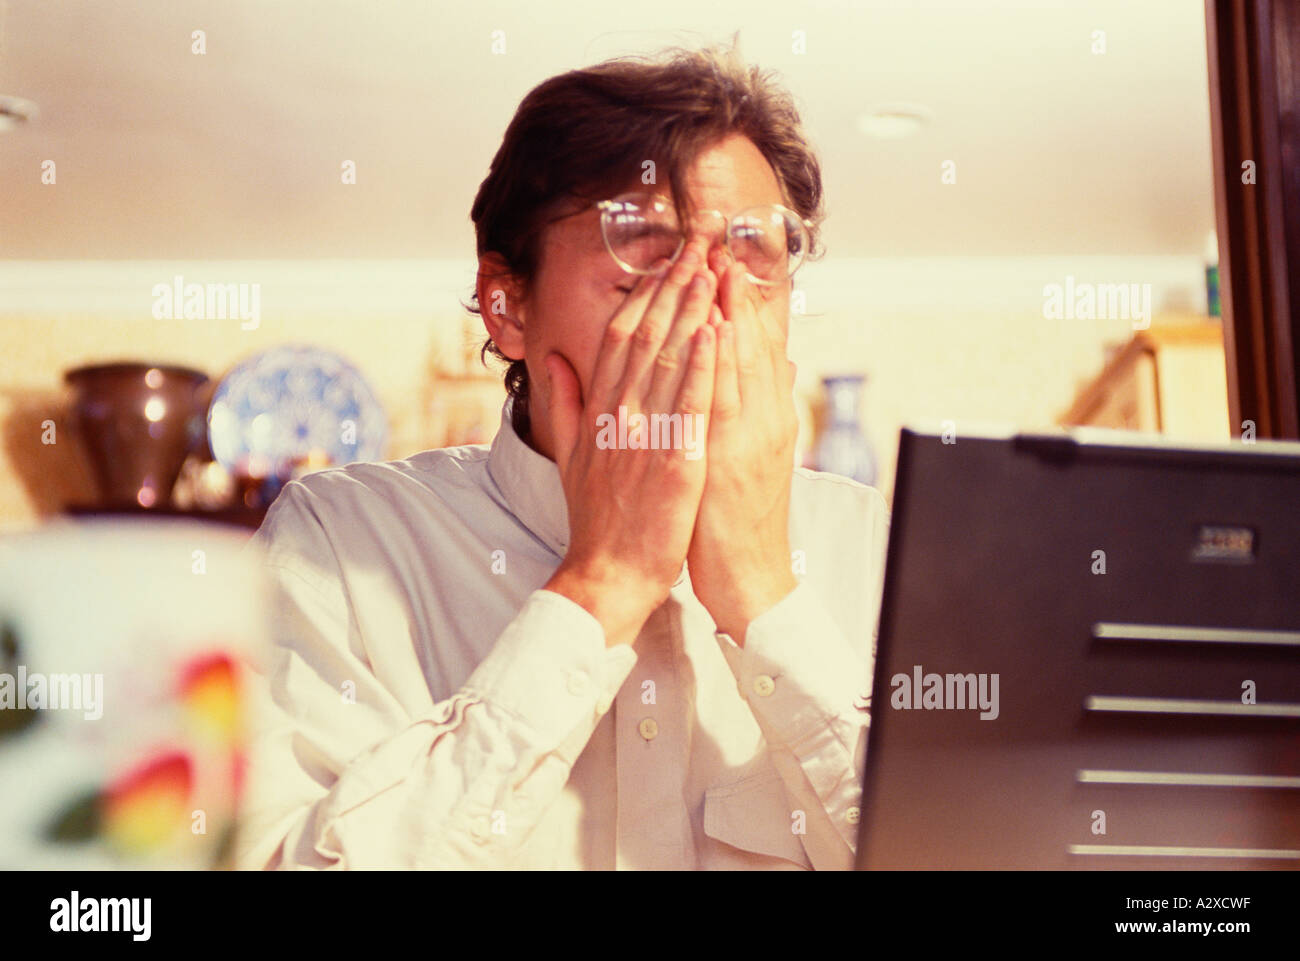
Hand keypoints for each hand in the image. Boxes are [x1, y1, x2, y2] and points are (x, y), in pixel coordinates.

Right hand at [543, 237, 718, 646]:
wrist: (605, 573)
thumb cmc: (596, 520)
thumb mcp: (569, 455)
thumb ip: (562, 404)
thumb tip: (553, 360)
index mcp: (598, 412)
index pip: (620, 339)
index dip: (645, 296)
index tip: (666, 263)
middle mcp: (618, 415)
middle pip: (645, 336)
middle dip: (673, 287)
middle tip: (697, 245)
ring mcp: (645, 437)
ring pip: (667, 360)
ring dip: (691, 310)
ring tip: (710, 269)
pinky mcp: (673, 462)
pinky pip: (688, 405)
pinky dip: (701, 364)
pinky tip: (715, 330)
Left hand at [686, 247, 798, 642]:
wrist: (748, 577)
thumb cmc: (738, 518)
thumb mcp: (753, 455)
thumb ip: (760, 407)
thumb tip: (773, 365)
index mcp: (764, 416)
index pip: (752, 346)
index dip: (739, 299)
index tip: (724, 257)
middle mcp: (764, 419)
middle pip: (752, 343)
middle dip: (735, 290)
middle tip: (720, 240)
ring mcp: (751, 438)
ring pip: (745, 361)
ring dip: (732, 309)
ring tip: (719, 263)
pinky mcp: (732, 459)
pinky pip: (728, 401)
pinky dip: (726, 361)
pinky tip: (718, 328)